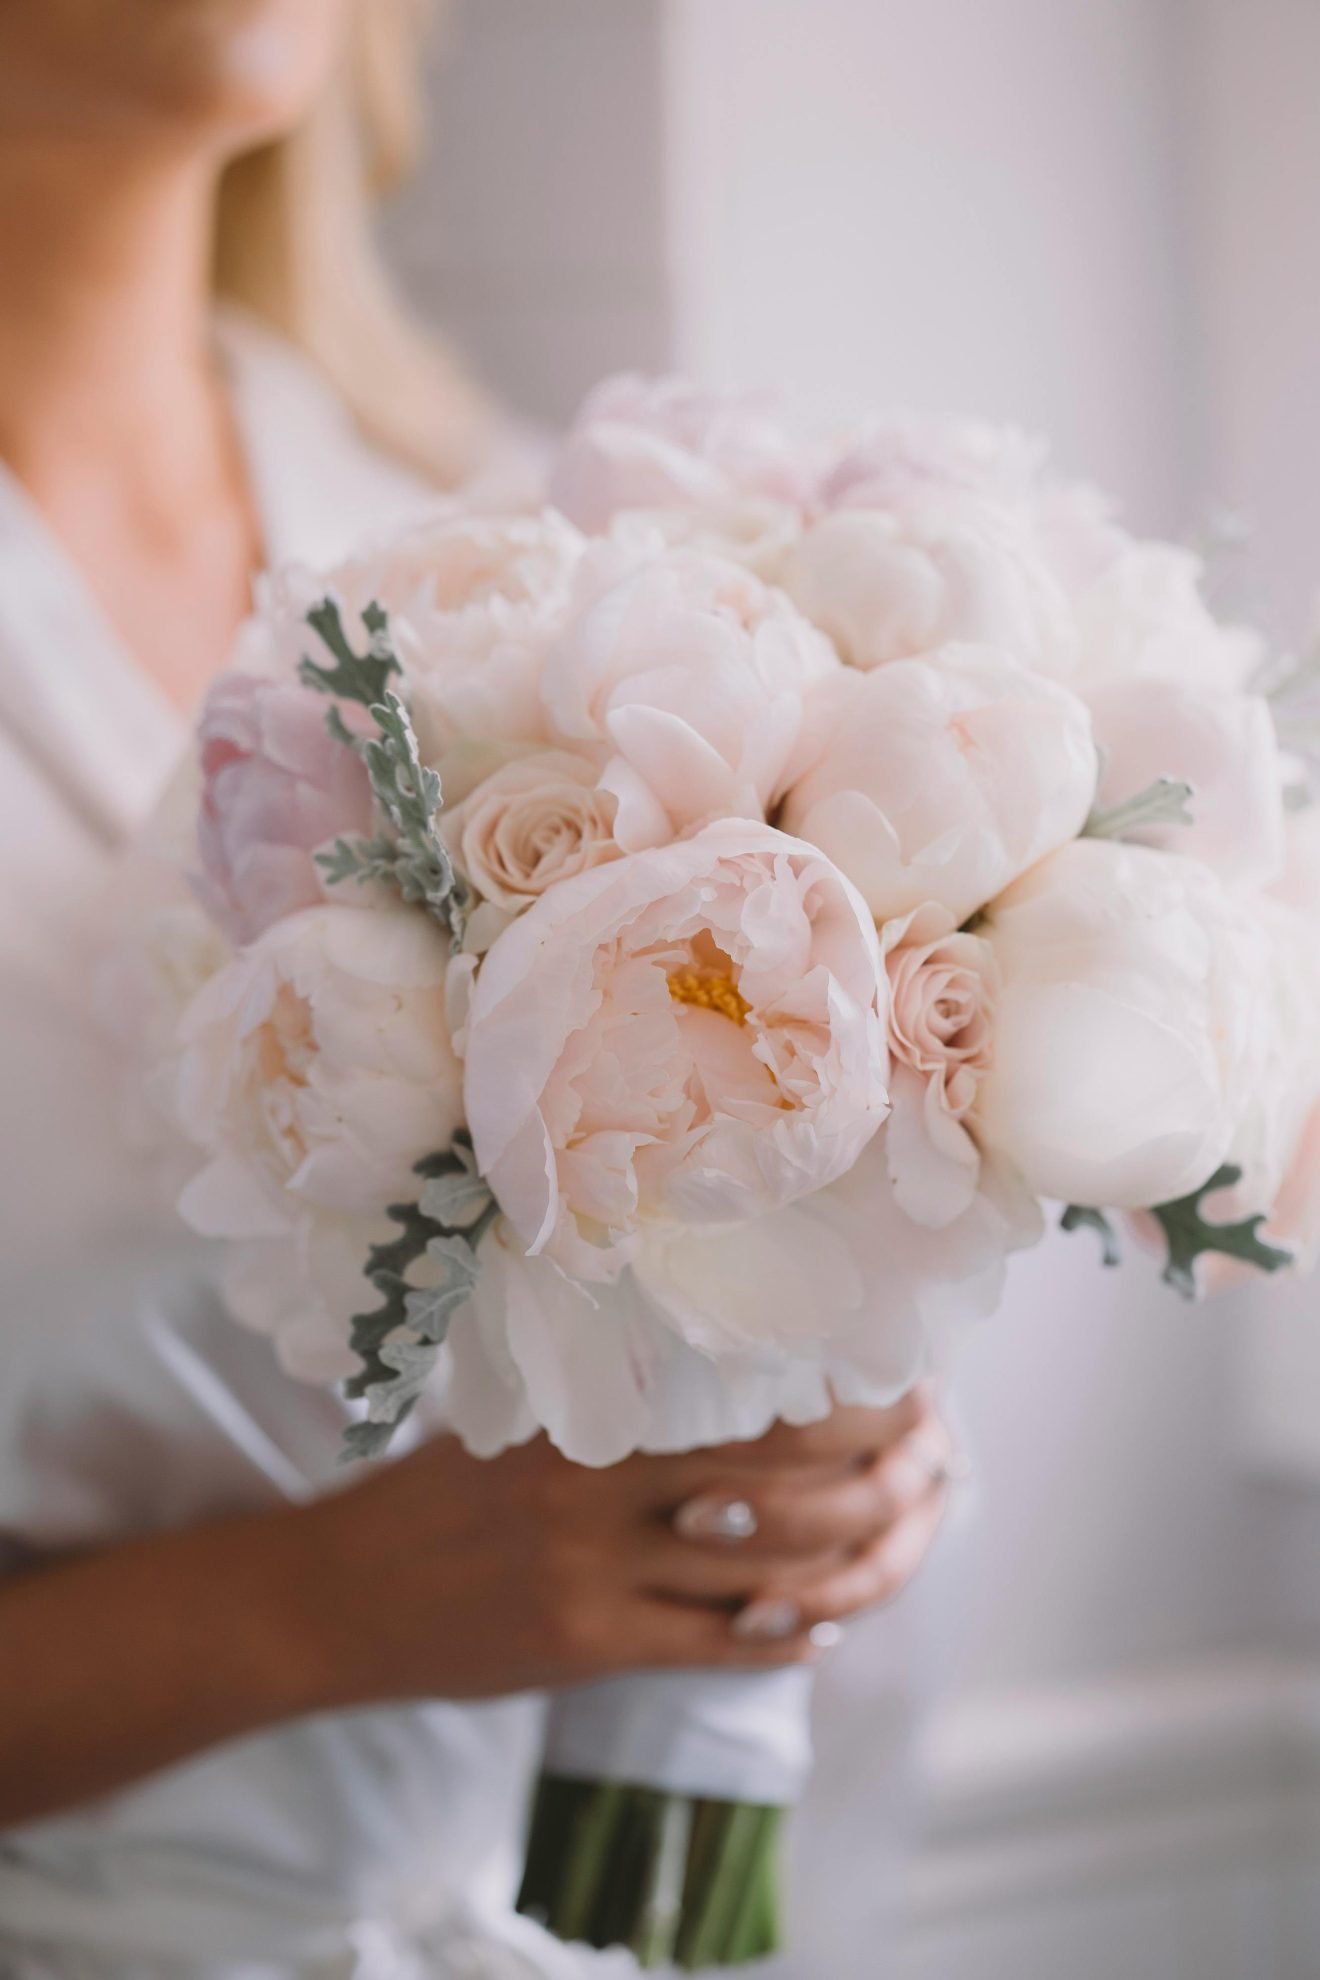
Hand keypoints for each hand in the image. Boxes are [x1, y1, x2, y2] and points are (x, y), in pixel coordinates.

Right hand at [295, 1387, 956, 1707]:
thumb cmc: (429, 1496)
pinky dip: (777, 1638)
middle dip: (876, 1476)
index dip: (843, 1396)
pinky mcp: (586, 1646)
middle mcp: (601, 1489)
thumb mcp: (513, 1420)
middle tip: (930, 1458)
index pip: (749, 1399)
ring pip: (765, 1570)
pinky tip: (816, 1628)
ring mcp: (596, 1573)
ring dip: (848, 1562)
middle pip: (781, 1485)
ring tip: (894, 1543)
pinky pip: (711, 1644)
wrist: (334, 1597)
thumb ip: (610, 1400)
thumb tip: (724, 1366)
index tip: (899, 1378)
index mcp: (589, 1417)